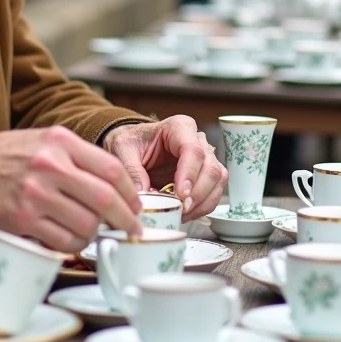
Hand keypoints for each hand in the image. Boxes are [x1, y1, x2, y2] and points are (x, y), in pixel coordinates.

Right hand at [0, 127, 141, 252]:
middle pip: (105, 199)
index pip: (112, 168)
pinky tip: (74, 239)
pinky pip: (64, 240)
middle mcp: (49, 165)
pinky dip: (75, 244)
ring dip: (97, 233)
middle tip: (131, 228)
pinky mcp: (23, 219)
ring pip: (87, 223)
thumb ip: (79, 157)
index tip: (136, 205)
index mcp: (60, 141)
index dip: (131, 192)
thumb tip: (118, 186)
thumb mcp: (45, 140)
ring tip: (94, 231)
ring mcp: (35, 193)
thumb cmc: (9, 156)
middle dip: (126, 219)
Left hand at [102, 116, 226, 221]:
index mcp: (179, 127)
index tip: (181, 194)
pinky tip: (185, 214)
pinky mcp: (205, 175)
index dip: (190, 174)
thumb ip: (131, 170)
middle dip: (199, 192)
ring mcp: (205, 158)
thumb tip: (143, 194)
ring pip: (218, 180)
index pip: (193, 150)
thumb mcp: (122, 149)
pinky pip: (214, 192)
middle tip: (183, 208)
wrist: (134, 145)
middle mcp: (198, 140)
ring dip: (203, 202)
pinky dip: (203, 206)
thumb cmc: (131, 142)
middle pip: (211, 167)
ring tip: (182, 214)